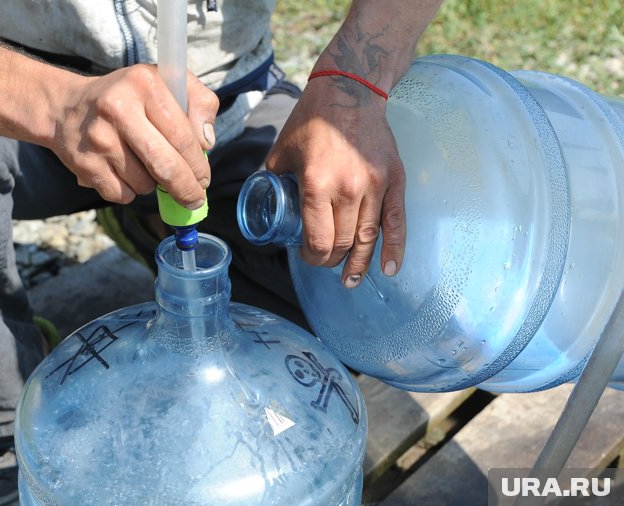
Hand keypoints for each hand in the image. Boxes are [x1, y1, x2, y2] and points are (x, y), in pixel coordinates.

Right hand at [51, 64, 218, 208]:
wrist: (66, 107)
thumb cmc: (129, 97)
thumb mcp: (166, 83)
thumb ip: (199, 102)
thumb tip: (206, 143)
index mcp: (144, 84)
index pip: (183, 136)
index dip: (198, 164)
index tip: (204, 178)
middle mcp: (118, 108)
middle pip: (165, 166)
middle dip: (186, 189)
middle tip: (194, 198)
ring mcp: (99, 139)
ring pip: (145, 184)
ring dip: (154, 185)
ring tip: (145, 165)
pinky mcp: (85, 164)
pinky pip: (123, 195)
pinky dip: (131, 191)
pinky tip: (124, 171)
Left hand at [267, 76, 405, 286]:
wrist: (350, 91)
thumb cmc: (311, 121)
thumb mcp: (281, 151)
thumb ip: (273, 179)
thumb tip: (264, 202)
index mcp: (316, 184)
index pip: (317, 239)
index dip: (311, 257)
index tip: (307, 257)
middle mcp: (348, 189)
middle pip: (341, 243)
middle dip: (330, 260)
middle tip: (324, 263)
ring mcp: (374, 186)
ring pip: (367, 238)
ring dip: (358, 264)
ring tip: (351, 280)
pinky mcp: (394, 180)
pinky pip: (395, 221)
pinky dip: (395, 248)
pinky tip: (390, 269)